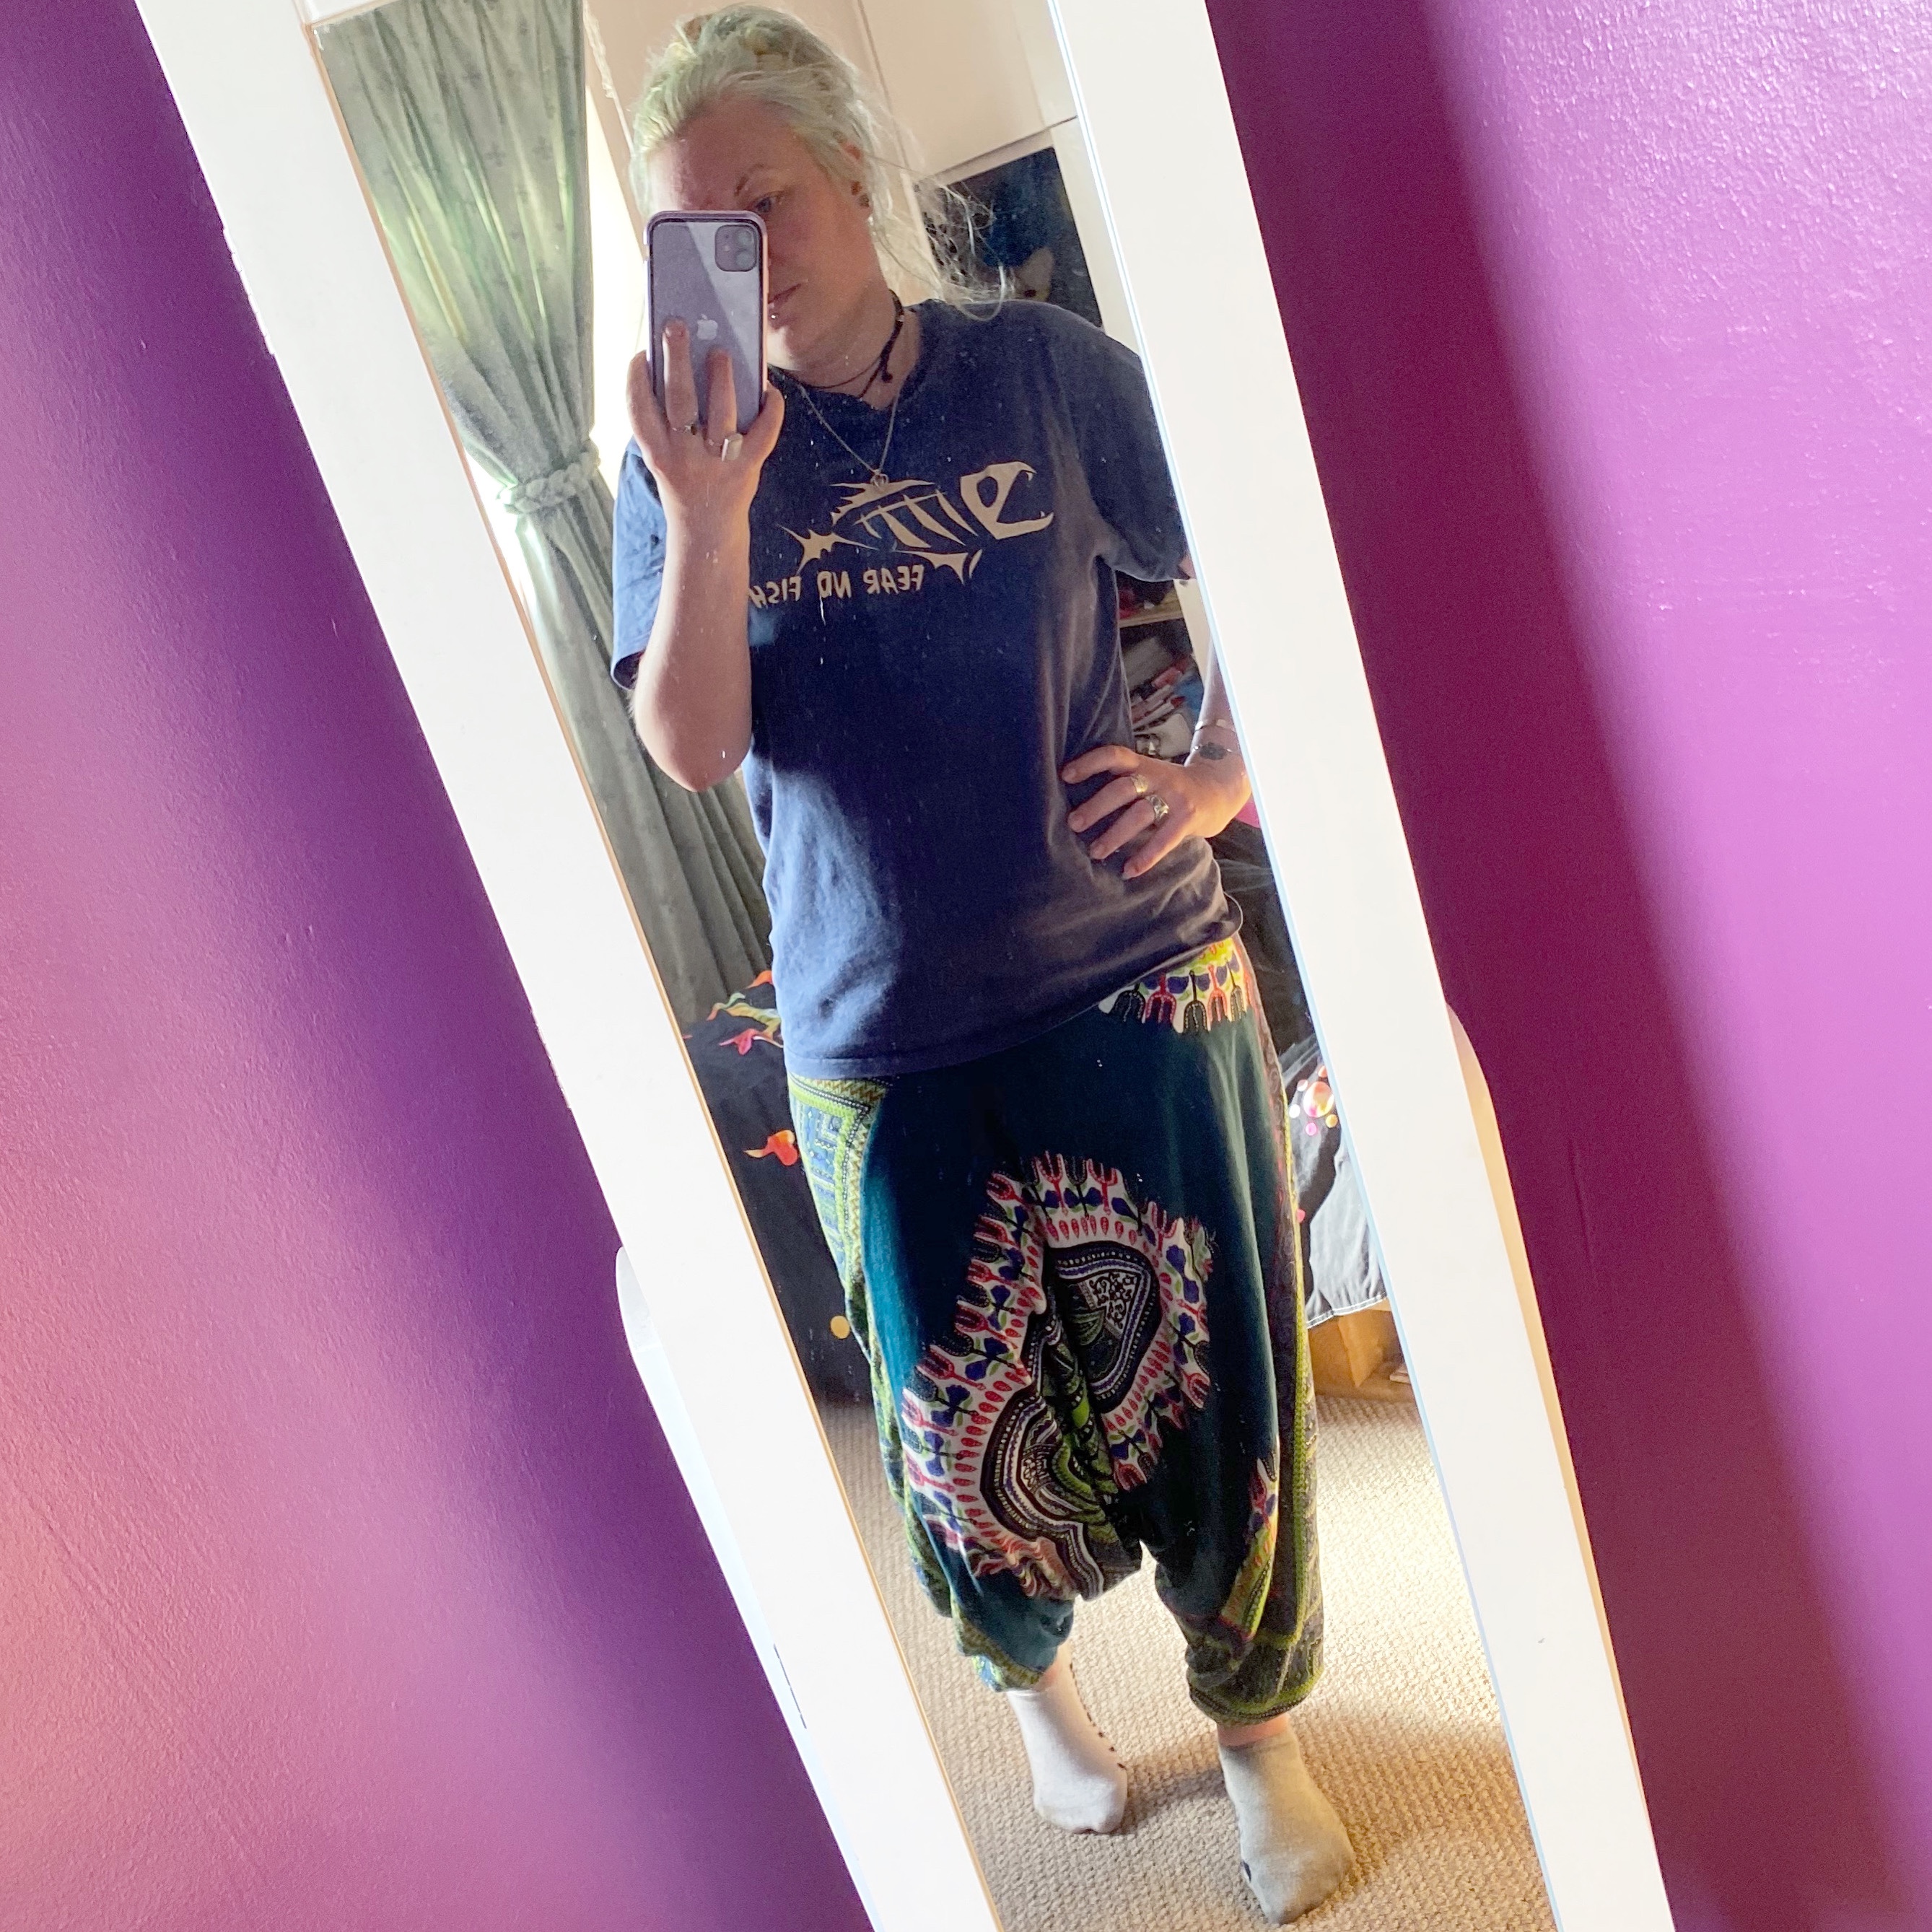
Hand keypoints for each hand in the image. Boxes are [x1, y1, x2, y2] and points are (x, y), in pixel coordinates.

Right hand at [627, 322, 783, 536]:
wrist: (706, 535)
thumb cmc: (683, 486)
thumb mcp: (663, 460)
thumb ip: (664, 426)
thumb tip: (676, 370)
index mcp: (657, 453)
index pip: (639, 411)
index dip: (636, 379)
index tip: (642, 354)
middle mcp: (684, 457)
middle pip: (678, 401)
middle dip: (676, 360)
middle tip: (676, 327)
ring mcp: (717, 463)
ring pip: (720, 412)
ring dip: (721, 378)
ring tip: (721, 352)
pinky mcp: (746, 469)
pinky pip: (763, 433)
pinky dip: (771, 410)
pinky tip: (770, 390)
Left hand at [1063, 741, 1249, 880]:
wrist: (1219, 788)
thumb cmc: (1170, 788)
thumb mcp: (1149, 776)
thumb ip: (1123, 783)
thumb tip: (1080, 805)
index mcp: (1142, 765)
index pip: (1113, 755)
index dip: (1089, 763)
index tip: (1065, 775)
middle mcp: (1157, 777)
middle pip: (1122, 789)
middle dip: (1096, 807)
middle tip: (1073, 824)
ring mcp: (1174, 797)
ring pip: (1140, 814)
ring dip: (1115, 835)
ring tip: (1095, 852)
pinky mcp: (1188, 818)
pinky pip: (1164, 840)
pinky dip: (1145, 857)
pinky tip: (1128, 871)